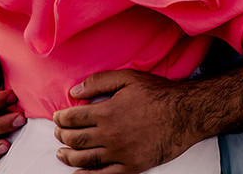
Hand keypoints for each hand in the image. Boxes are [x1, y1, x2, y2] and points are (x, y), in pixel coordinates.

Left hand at [53, 70, 199, 173]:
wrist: (185, 114)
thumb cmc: (157, 94)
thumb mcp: (128, 78)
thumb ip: (99, 82)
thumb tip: (74, 91)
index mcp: (107, 112)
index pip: (74, 118)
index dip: (62, 118)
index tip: (57, 117)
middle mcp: (110, 135)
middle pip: (76, 139)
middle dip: (62, 135)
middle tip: (58, 133)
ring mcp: (120, 153)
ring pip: (86, 158)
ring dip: (69, 156)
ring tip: (61, 153)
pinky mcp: (132, 166)